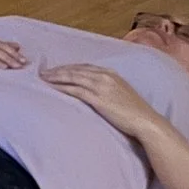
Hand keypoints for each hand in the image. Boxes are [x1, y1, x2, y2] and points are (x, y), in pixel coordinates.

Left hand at [42, 63, 163, 139]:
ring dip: (56, 76)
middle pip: (75, 69)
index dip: (69, 67)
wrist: (145, 121)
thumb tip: (97, 92)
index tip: (57, 69)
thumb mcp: (121, 93)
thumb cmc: (135, 112)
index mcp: (111, 73)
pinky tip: (52, 87)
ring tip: (43, 78)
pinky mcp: (98, 98)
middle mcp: (105, 76)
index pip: (84, 67)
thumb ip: (108, 88)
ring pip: (72, 77)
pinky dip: (62, 87)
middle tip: (43, 72)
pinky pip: (75, 90)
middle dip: (58, 70)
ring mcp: (101, 86)